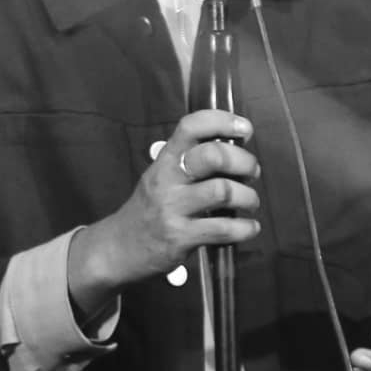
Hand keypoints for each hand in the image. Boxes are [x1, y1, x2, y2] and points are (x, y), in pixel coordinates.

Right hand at [76, 111, 260, 297]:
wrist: (118, 248)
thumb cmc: (149, 208)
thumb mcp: (162, 177)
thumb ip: (192, 162)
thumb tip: (236, 149)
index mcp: (165, 159)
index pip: (191, 127)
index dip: (222, 121)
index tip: (245, 129)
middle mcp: (167, 179)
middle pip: (212, 156)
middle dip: (243, 161)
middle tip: (252, 172)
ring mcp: (172, 208)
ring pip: (222, 192)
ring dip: (248, 197)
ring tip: (251, 202)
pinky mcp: (180, 237)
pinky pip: (222, 229)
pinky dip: (244, 228)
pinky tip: (249, 228)